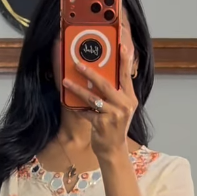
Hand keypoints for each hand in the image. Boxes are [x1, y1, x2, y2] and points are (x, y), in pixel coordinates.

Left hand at [62, 41, 137, 163]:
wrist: (113, 150)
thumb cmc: (114, 126)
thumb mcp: (120, 108)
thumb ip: (115, 94)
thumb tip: (98, 76)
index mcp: (130, 98)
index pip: (126, 76)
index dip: (124, 60)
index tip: (121, 45)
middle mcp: (125, 105)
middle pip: (106, 84)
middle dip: (90, 73)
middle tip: (77, 64)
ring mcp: (114, 115)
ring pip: (93, 98)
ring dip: (77, 89)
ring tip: (66, 82)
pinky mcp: (102, 124)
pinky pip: (86, 112)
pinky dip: (77, 108)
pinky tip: (70, 104)